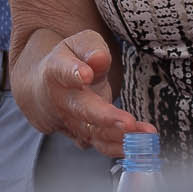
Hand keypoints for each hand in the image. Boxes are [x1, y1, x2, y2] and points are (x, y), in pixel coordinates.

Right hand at [29, 30, 153, 158]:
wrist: (47, 89)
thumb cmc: (69, 61)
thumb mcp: (78, 45)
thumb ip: (90, 48)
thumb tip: (98, 58)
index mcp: (56, 71)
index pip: (62, 70)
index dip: (73, 72)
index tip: (85, 75)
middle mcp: (62, 100)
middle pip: (81, 109)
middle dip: (105, 117)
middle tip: (127, 122)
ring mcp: (72, 122)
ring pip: (95, 132)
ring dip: (120, 136)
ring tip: (145, 135)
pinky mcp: (85, 136)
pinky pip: (103, 144)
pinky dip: (122, 147)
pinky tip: (142, 145)